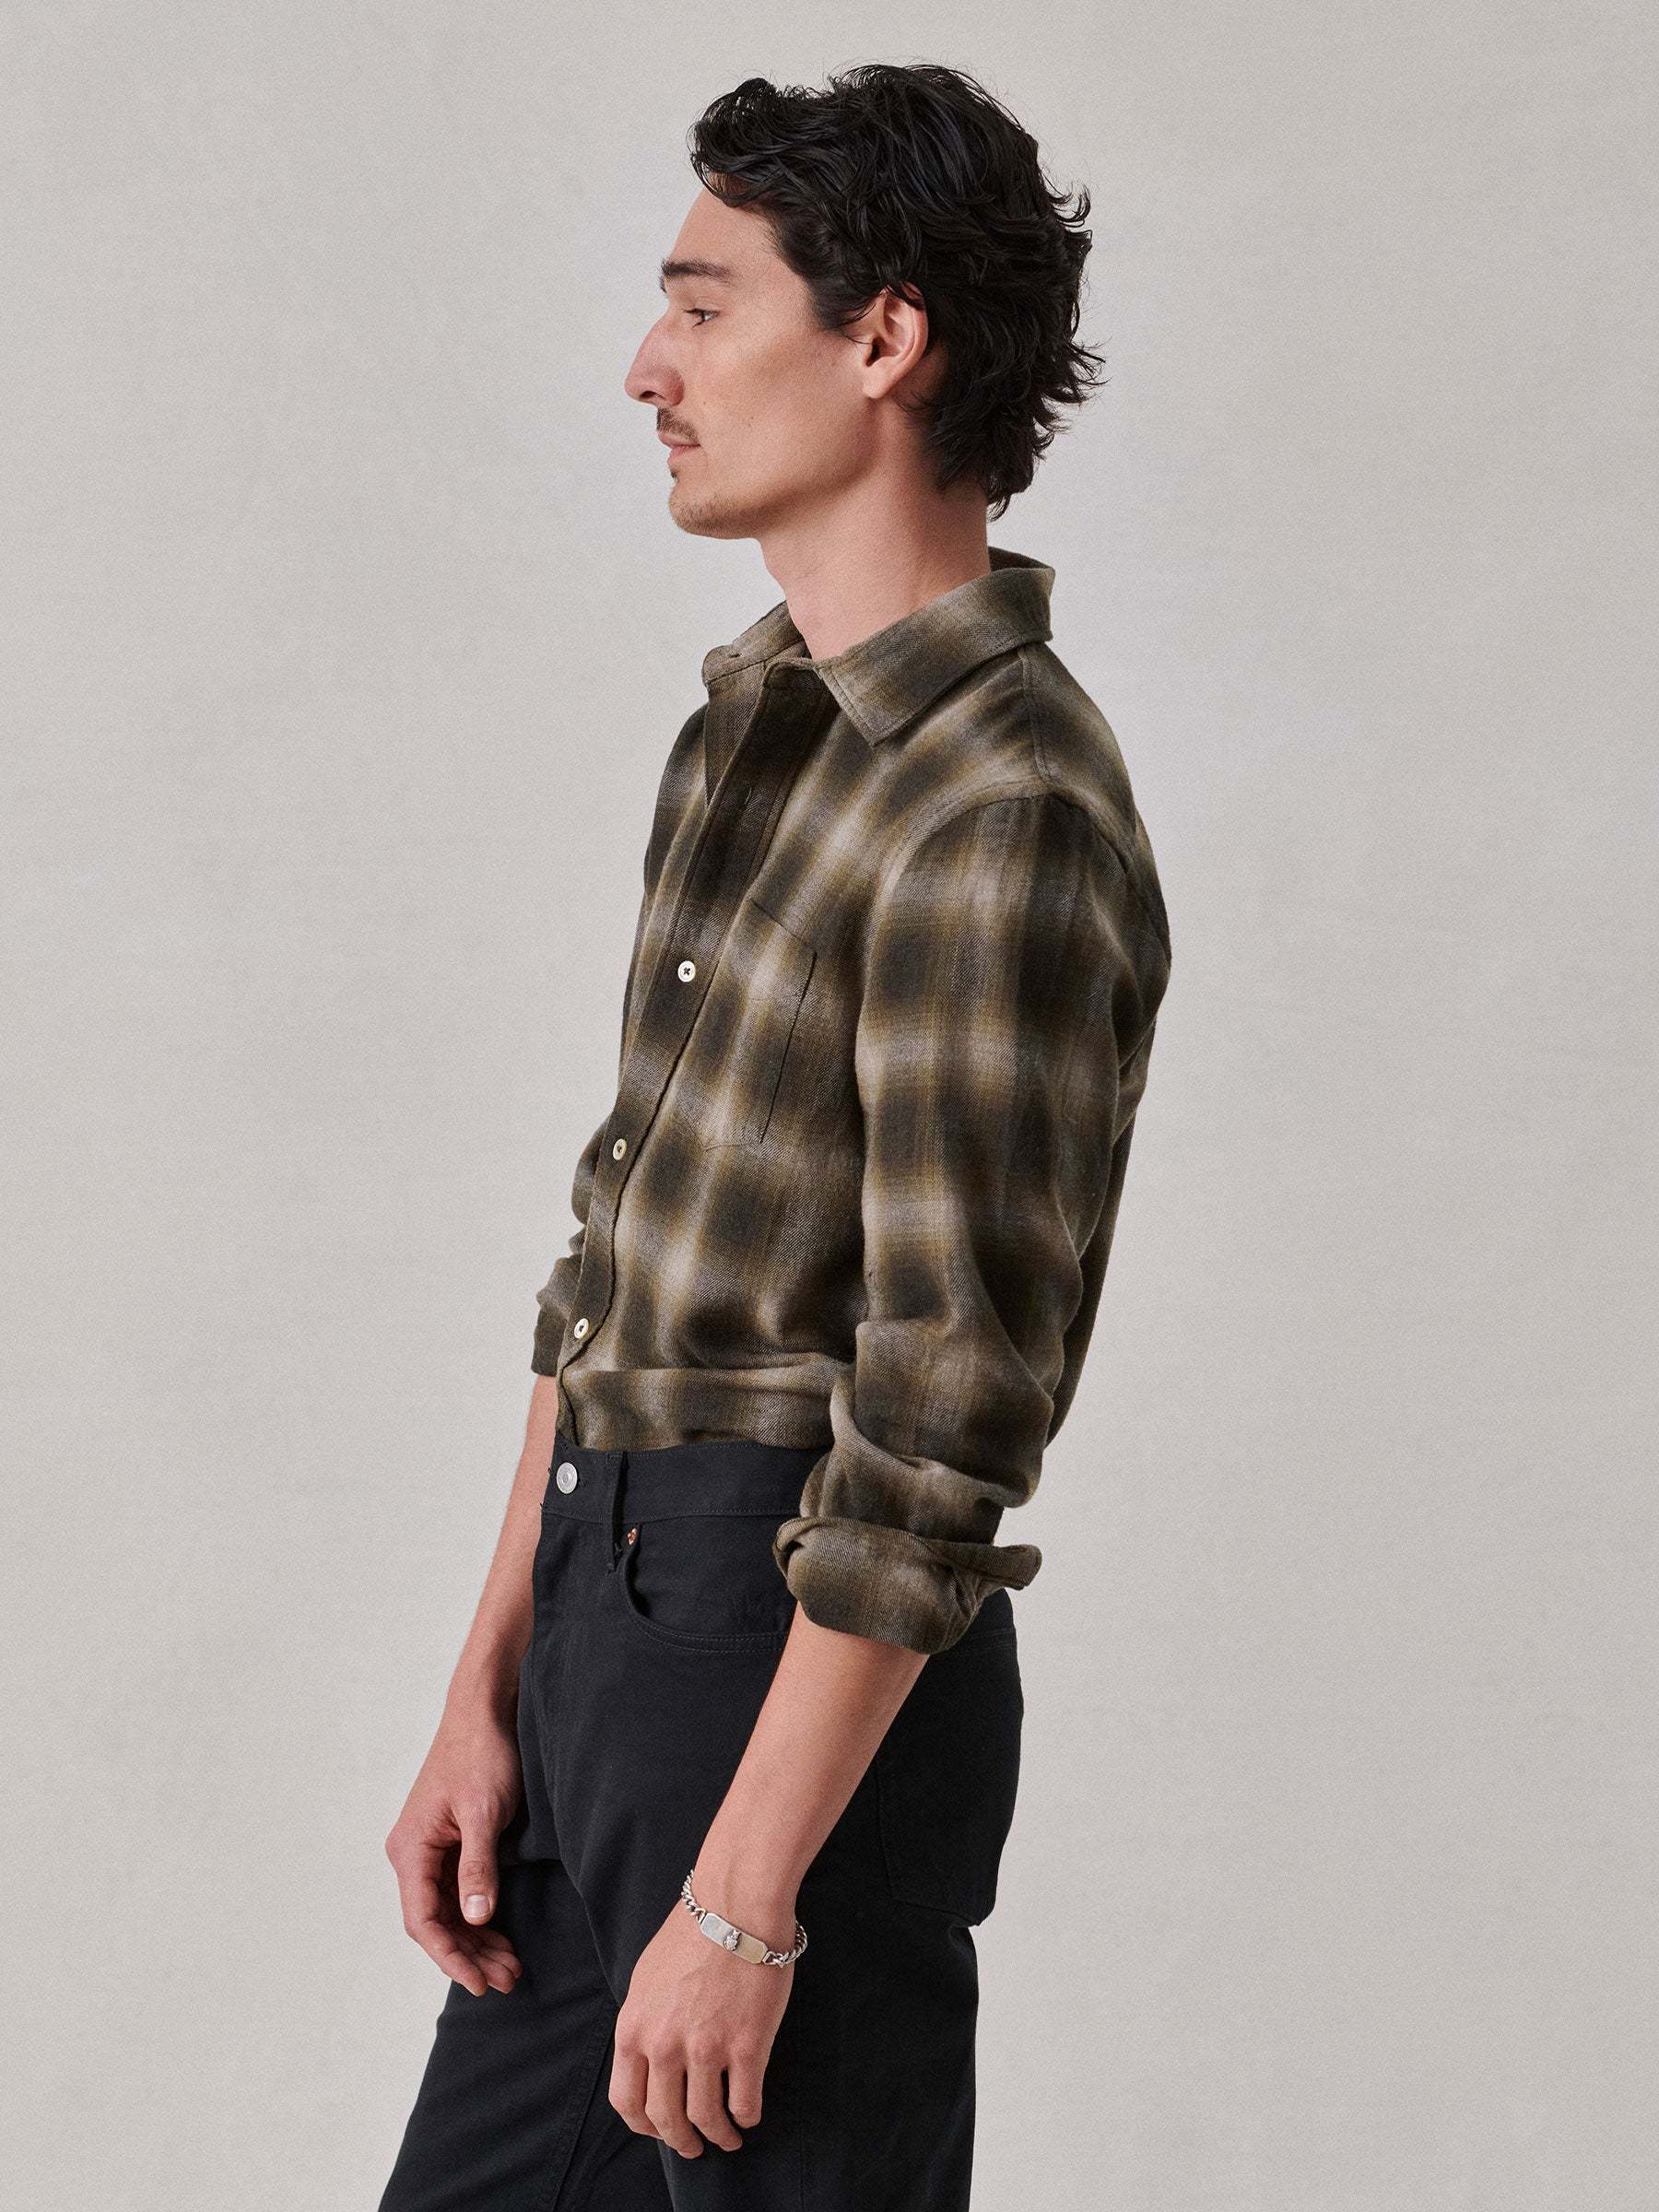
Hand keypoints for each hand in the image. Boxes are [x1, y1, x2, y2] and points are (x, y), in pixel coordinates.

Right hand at [384, 1707, 524, 1997]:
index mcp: (411, 1849)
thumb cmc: (482, 1753)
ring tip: (510, 1969)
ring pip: (448, 1912)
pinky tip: (501, 1937)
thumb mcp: (483, 1811)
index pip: (424, 1921)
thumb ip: (478, 1867)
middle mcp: (413, 1854)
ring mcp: (430, 1851)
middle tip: (508, 1980)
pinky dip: (480, 1918)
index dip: (451, 1957)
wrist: (486, 1711)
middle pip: (436, 1923)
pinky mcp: (450, 1844)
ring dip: (476, 1941)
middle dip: (470, 1955)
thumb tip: (475, 1919)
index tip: (479, 1983)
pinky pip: (458, 1894)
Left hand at [608, 1885, 795, 2157]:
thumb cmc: (692, 1933)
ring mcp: (705, 2048)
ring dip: (718, 2136)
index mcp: (633, 2029)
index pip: (627, 2102)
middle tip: (695, 2146)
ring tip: (728, 2137)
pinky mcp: (746, 2045)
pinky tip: (749, 2114)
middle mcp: (663, 2046)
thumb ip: (643, 2022)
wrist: (735, 1904)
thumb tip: (647, 2058)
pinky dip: (746, 2117)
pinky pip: (744, 2102)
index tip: (661, 2130)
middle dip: (682, 2141)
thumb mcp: (646, 1979)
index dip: (645, 2126)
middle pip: (666, 2119)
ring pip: (706, 2118)